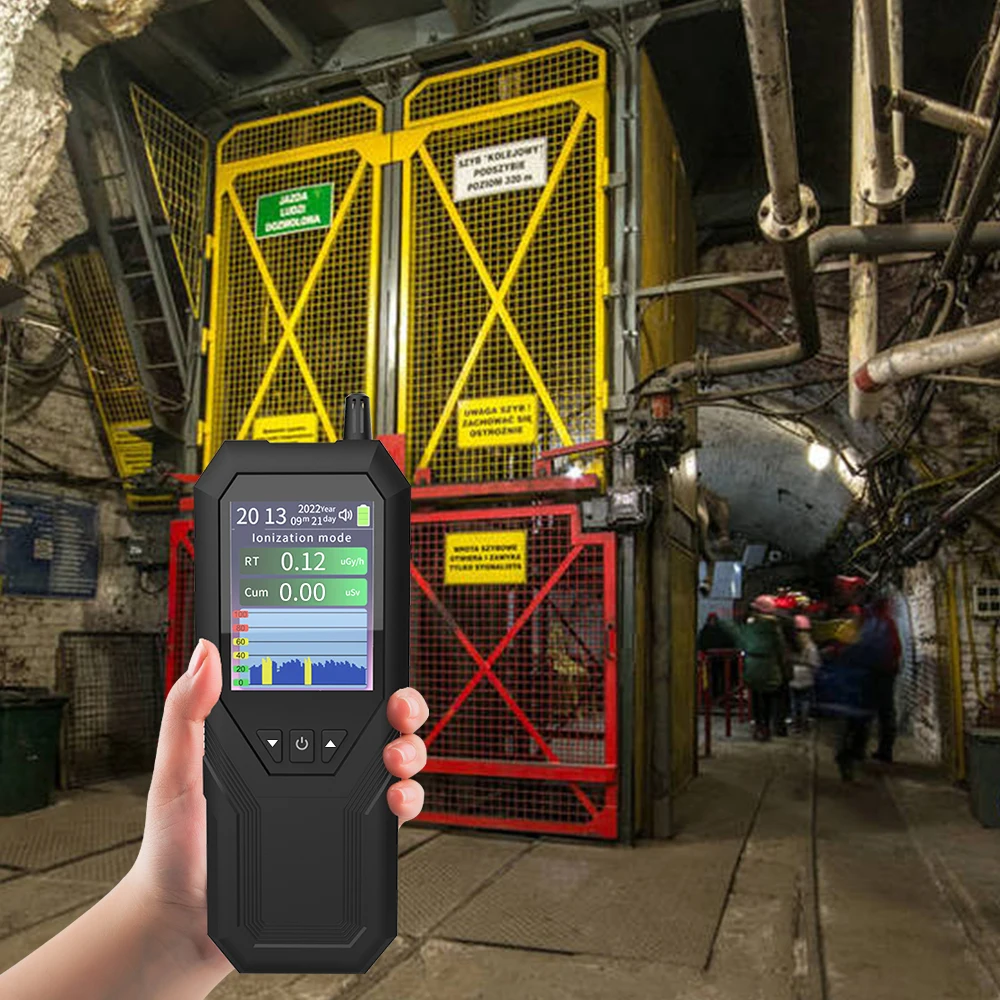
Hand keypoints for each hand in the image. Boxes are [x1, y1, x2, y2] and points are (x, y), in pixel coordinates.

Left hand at [128, 639, 427, 971]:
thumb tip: (205, 653)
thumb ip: (187, 712)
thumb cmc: (174, 847)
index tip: (373, 662)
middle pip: (374, 720)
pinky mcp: (346, 837)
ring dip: (410, 749)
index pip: (327, 688)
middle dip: (402, 706)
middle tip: (399, 710)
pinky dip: (408, 800)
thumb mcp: (177, 770)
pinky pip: (391, 813)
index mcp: (274, 735)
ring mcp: (332, 798)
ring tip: (396, 760)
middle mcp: (311, 761)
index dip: (359, 670)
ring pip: (392, 759)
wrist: (185, 923)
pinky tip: (395, 799)